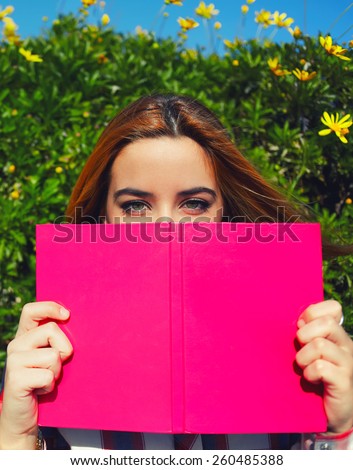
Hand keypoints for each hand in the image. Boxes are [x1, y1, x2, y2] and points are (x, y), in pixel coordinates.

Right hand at [0, 301, 72, 448]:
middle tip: (56, 366)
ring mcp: (13, 361)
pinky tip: (40, 391)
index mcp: (25, 336)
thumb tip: (76, 324)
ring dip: (57, 371)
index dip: (50, 307)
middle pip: (51, 330)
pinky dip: (50, 385)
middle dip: (64, 348)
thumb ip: (56, 341)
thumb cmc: (43, 383)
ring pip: (53, 354)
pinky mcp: (16, 378)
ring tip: (46, 380)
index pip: (32, 310)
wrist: (24, 416)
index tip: (67, 315)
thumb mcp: (51, 358)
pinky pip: (48, 375)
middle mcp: (16, 345)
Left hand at [296, 299, 352, 433]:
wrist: (327, 413)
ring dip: (304, 357)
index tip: (300, 328)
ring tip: (304, 368)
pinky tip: (311, 380)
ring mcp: (348, 363)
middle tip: (301, 349)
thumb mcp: (307, 350)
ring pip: (321, 345)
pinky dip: (310, 373)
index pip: (333, 307)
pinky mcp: (344, 382)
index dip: (312, 313)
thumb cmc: (313, 377)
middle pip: (327, 323)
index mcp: (337, 334)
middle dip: (305, 334)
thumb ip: (305, 333)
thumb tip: (299, 321)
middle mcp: (346, 345)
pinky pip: (321, 367)